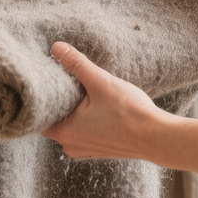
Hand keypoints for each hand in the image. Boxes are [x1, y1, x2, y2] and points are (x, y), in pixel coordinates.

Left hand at [42, 41, 163, 159]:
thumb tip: (57, 47)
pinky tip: (93, 104)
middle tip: (59, 80)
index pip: (38, 115)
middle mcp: (70, 145)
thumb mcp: (100, 83)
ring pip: (68, 125)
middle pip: (53, 119)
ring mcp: (85, 150)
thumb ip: (76, 64)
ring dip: (71, 110)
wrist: (159, 137)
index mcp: (64, 133)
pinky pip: (82, 131)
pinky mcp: (99, 149)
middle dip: (56, 101)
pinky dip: (84, 118)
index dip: (38, 98)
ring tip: (77, 89)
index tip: (41, 82)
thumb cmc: (130, 113)